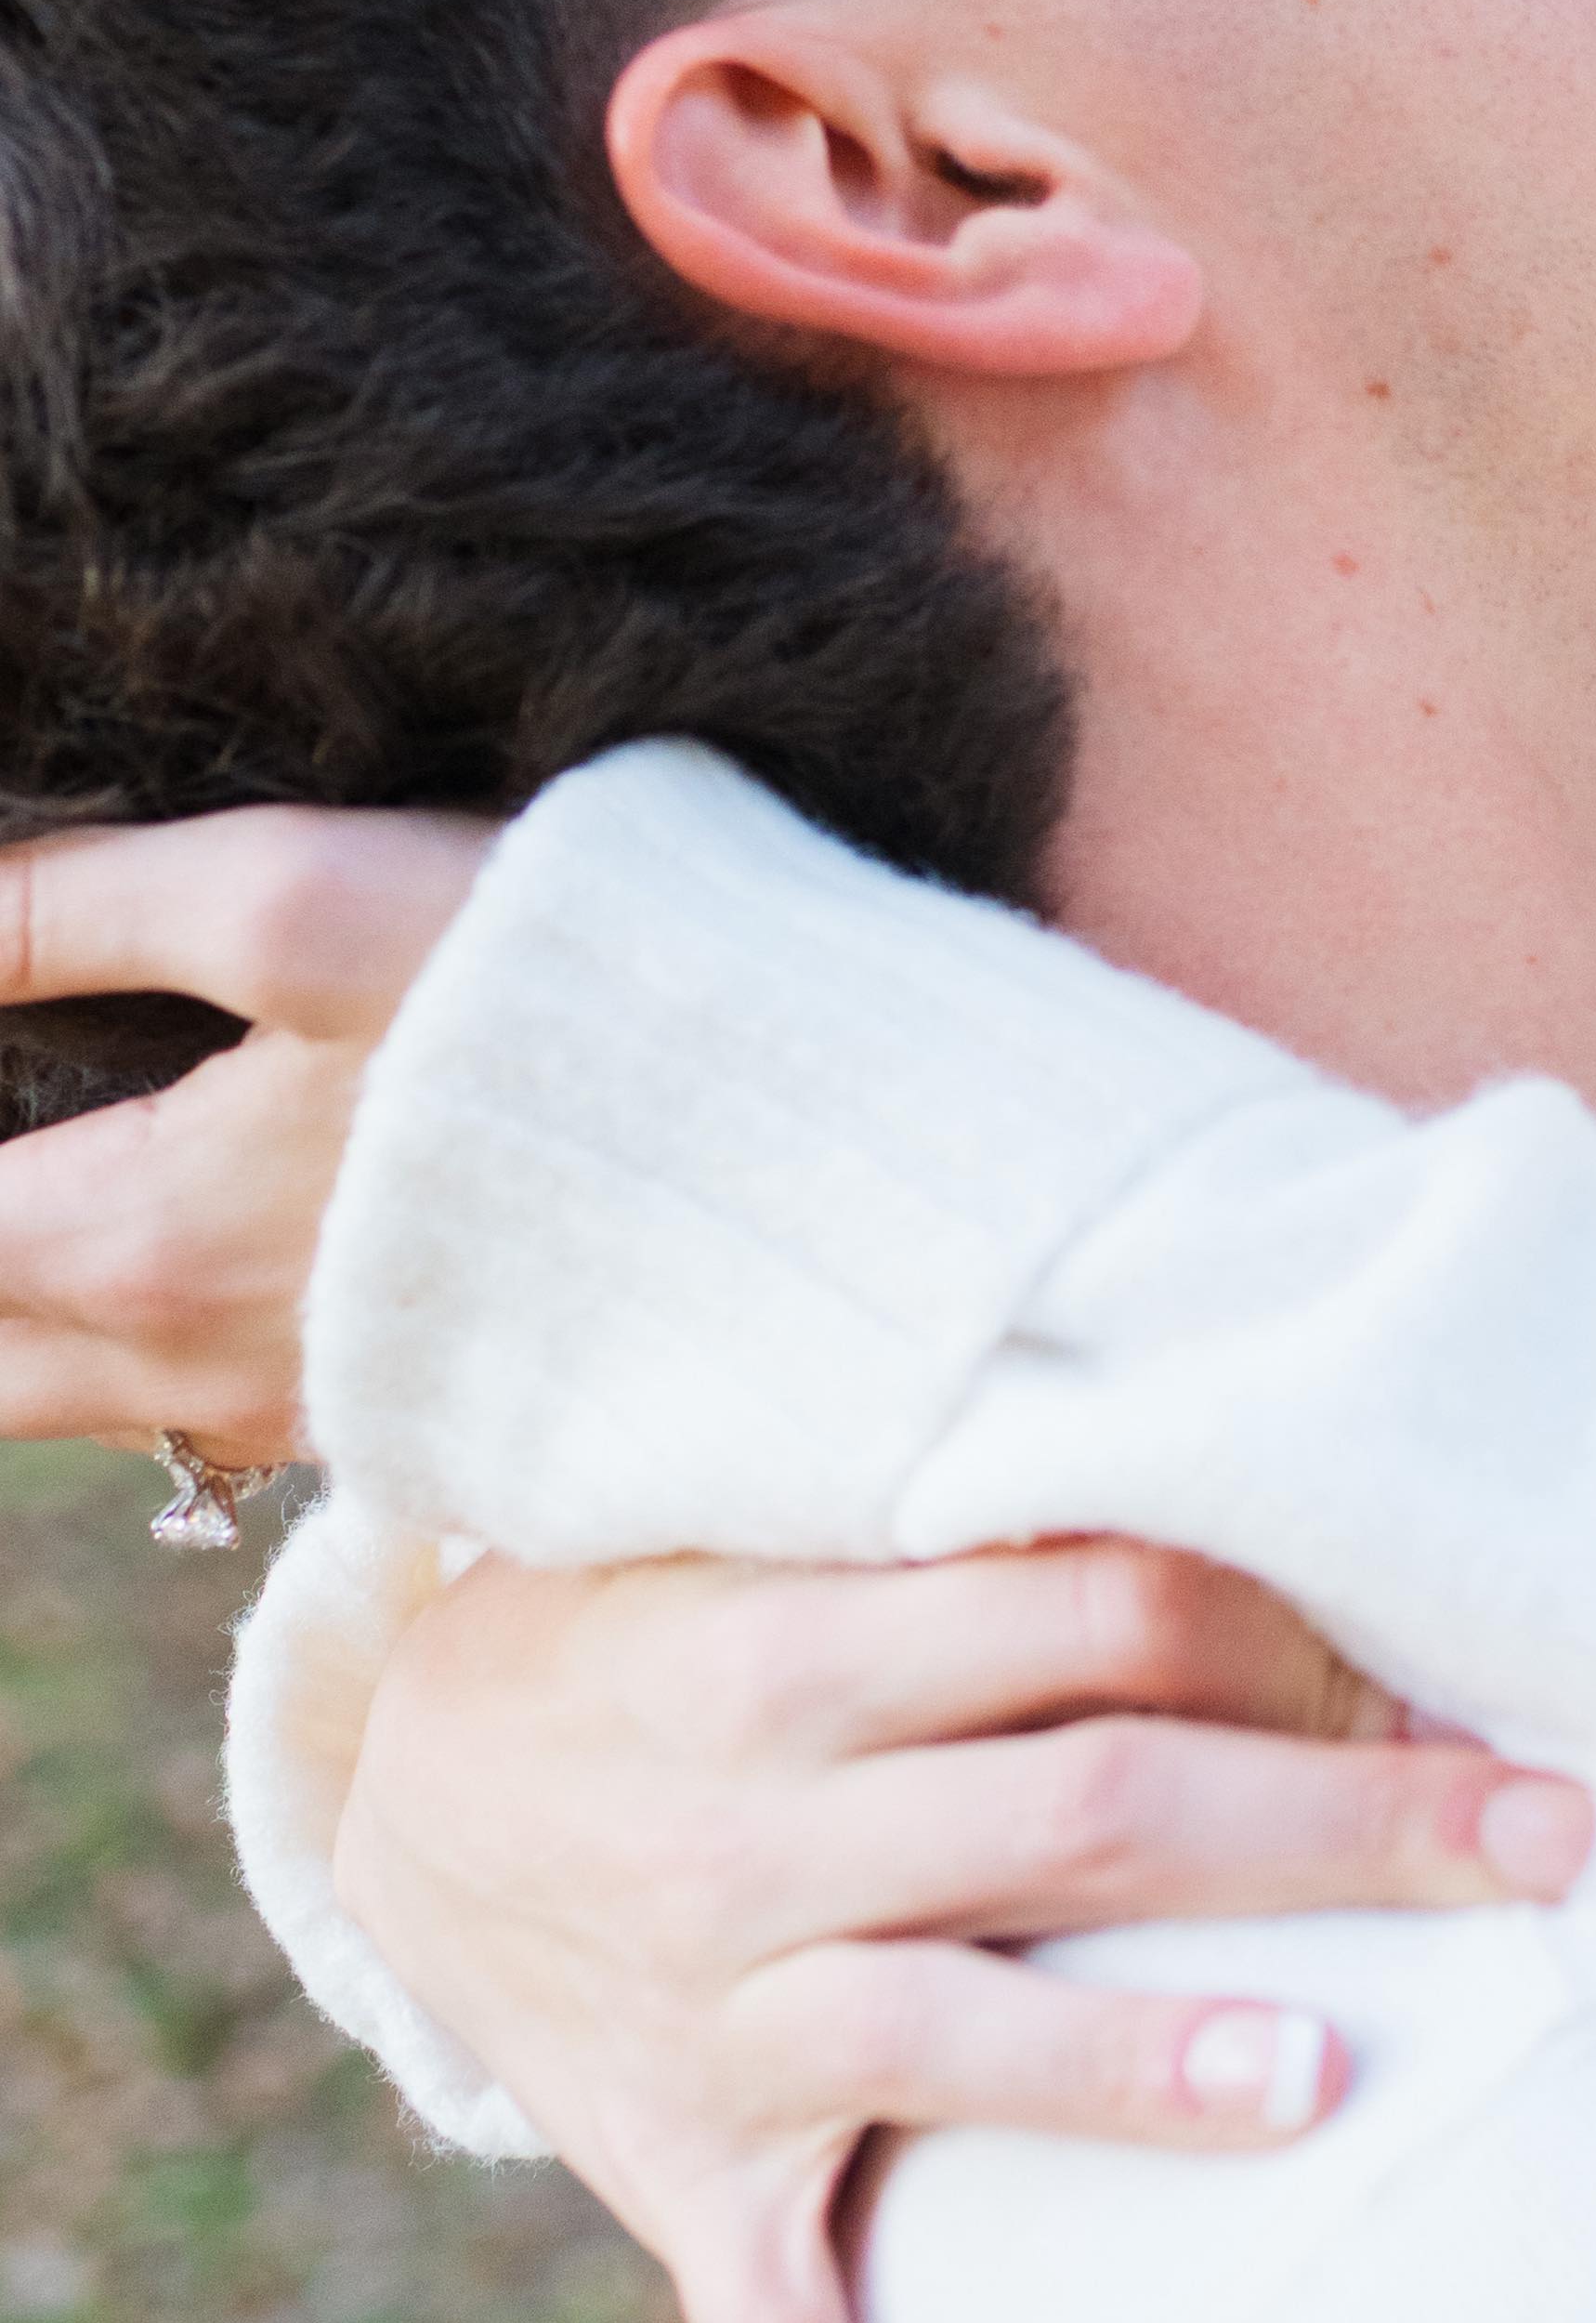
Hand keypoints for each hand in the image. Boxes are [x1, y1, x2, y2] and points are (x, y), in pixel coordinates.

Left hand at [0, 809, 491, 1454]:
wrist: (790, 1148)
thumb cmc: (538, 997)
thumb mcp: (285, 897)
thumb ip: (61, 911)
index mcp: (132, 1240)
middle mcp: (189, 1367)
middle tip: (9, 1167)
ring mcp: (288, 1414)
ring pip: (61, 1409)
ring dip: (15, 1327)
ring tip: (39, 1224)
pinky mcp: (379, 1417)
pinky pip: (184, 1425)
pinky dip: (112, 1357)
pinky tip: (143, 1268)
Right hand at [334, 1537, 1595, 2322]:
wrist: (397, 1781)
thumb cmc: (670, 1632)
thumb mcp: (778, 1544)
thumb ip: (986, 1563)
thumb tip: (1284, 1546)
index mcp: (793, 1650)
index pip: (1093, 1615)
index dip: (1289, 1631)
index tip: (1464, 1663)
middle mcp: (756, 1832)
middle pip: (1090, 1812)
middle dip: (1344, 1825)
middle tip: (1567, 1843)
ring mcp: (716, 2017)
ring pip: (951, 2038)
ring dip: (1136, 2069)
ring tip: (1328, 2084)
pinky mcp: (680, 2174)